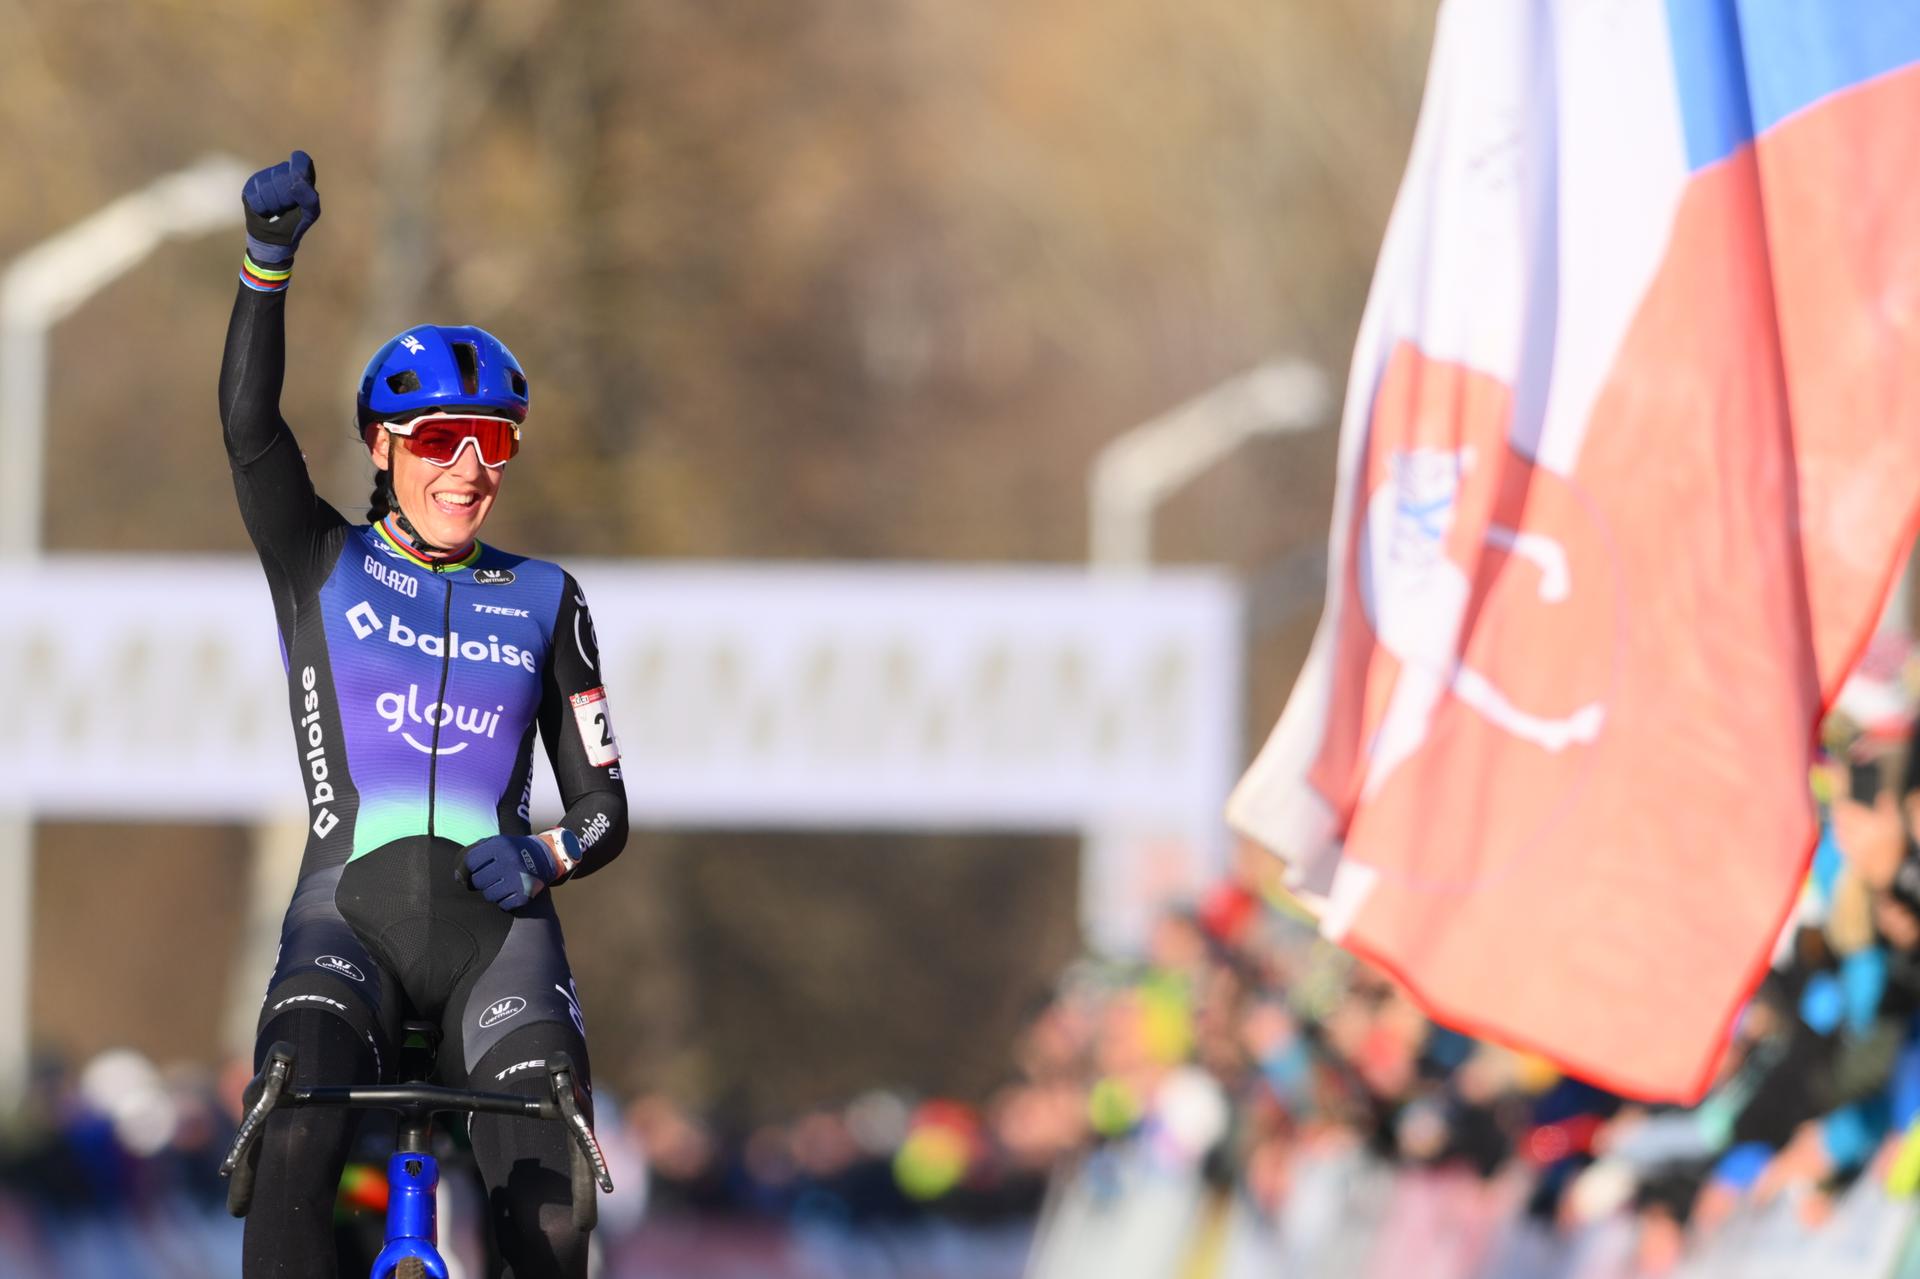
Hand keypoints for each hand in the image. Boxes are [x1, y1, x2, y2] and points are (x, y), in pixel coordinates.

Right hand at [242, 150, 320, 265]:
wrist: (274, 237)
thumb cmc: (296, 222)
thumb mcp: (310, 213)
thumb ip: (309, 197)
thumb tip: (298, 182)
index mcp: (302, 175)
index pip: (300, 160)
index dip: (298, 170)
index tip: (296, 185)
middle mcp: (283, 171)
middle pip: (282, 174)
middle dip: (286, 196)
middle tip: (287, 207)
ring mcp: (265, 177)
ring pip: (267, 184)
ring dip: (273, 203)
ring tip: (277, 210)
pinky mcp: (251, 186)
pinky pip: (255, 194)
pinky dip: (262, 207)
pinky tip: (265, 210)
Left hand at [459, 831, 578, 910]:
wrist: (547, 856)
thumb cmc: (514, 850)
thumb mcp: (498, 842)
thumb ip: (476, 852)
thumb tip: (458, 874)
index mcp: (500, 846)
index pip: (471, 861)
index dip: (463, 870)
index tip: (464, 875)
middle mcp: (509, 861)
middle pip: (478, 881)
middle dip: (480, 882)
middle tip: (489, 878)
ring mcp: (518, 879)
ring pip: (489, 895)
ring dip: (492, 892)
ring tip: (501, 883)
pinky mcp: (525, 894)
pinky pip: (503, 905)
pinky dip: (504, 901)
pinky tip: (510, 892)